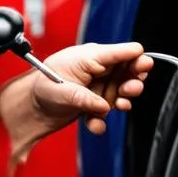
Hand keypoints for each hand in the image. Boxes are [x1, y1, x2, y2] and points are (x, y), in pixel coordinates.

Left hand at [33, 42, 152, 135]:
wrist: (33, 107)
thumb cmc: (42, 88)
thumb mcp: (61, 91)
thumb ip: (84, 98)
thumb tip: (103, 106)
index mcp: (88, 57)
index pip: (116, 53)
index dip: (132, 56)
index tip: (144, 61)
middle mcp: (97, 70)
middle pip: (125, 72)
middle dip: (133, 80)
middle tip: (134, 87)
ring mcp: (99, 87)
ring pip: (121, 92)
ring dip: (123, 100)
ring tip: (122, 105)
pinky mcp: (97, 102)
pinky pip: (107, 111)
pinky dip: (102, 119)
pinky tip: (94, 123)